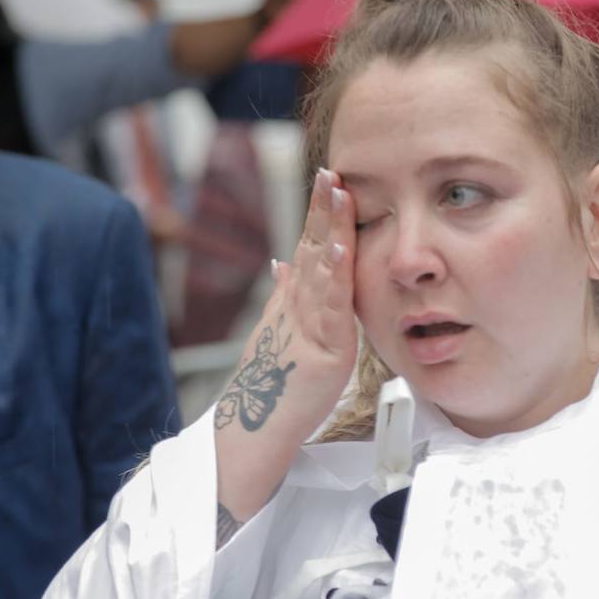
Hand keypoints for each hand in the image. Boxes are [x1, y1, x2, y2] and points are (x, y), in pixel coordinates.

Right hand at [215, 167, 357, 434]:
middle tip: (330, 171)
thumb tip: (282, 263)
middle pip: (312, 247)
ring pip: (321, 268)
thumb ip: (284, 296)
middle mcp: (298, 305)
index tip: (329, 179)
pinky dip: (336, 274)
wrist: (257, 427)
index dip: (318, 213)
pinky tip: (341, 248)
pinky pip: (332, 305)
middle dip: (322, 208)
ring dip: (330, 228)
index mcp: (293, 300)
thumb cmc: (273, 384)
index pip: (308, 246)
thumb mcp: (279, 331)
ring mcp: (309, 323)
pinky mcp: (324, 347)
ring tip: (338, 194)